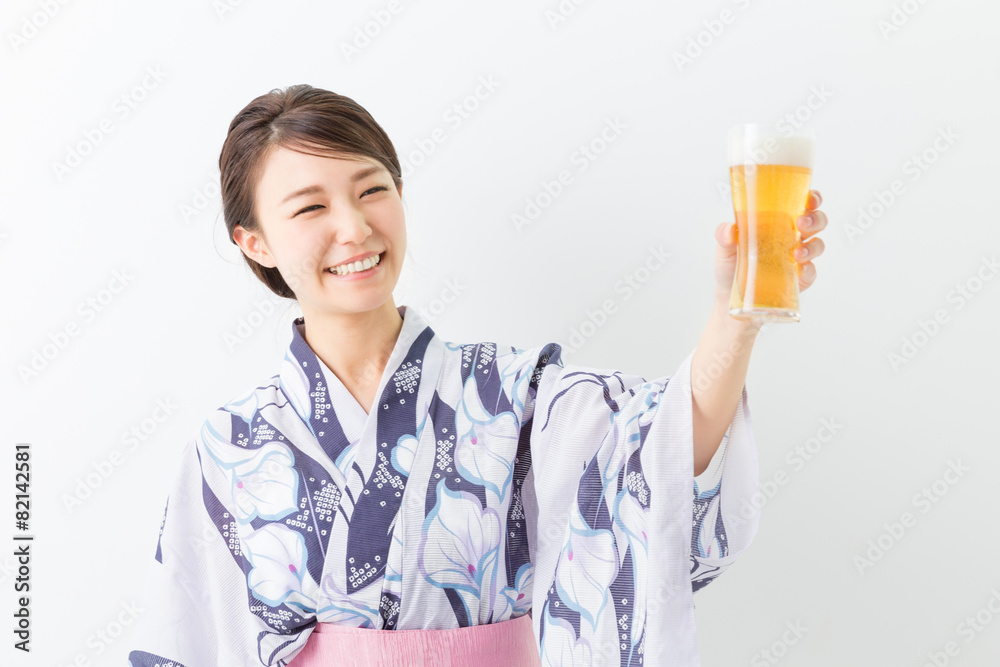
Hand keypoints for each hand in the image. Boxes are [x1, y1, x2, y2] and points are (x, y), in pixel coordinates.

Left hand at [712, 190, 827, 304]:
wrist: (729, 298)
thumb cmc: (730, 267)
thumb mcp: (724, 249)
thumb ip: (723, 236)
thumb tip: (729, 230)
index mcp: (777, 223)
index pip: (801, 204)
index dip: (811, 198)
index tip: (810, 197)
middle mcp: (791, 237)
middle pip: (816, 221)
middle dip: (815, 219)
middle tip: (801, 223)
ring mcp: (797, 258)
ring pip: (818, 244)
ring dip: (813, 246)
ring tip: (796, 253)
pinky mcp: (798, 279)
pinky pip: (811, 272)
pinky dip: (809, 270)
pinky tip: (800, 270)